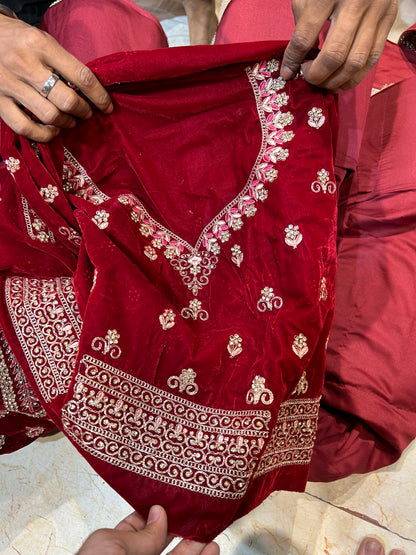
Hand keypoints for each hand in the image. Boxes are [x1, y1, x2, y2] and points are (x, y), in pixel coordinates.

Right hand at [0, 14, 112, 141]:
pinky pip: (24, 127)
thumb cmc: (18, 39)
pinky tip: (52, 130)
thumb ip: (62, 62)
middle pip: (66, 100)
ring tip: (70, 121)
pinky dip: (43, 134)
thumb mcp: (42, 40)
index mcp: (41, 45)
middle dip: (82, 111)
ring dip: (66, 123)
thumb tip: (89, 91)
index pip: (81, 76)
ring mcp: (9, 84)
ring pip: (49, 115)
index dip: (99, 96)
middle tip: (86, 113)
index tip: (107, 106)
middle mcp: (25, 64)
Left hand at [77, 506, 219, 554]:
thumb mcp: (112, 546)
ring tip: (211, 530)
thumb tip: (159, 514)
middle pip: (162, 543)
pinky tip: (212, 549)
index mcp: (113, 548)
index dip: (157, 512)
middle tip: (199, 513)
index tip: (176, 499)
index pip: (139, 526)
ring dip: (196, 545)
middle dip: (182, 527)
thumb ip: (140, 534)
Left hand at [281, 0, 397, 88]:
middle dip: (317, 75)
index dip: (293, 59)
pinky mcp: (388, 19)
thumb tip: (298, 60)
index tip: (287, 73)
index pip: (305, 36)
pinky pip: (372, 58)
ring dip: (336, 81)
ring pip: (355, 62)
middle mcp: (355, 2)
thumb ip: (303, 23)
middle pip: (334, 55)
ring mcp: (376, 11)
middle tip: (308, 77)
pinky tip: (341, 80)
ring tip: (324, 83)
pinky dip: (355, 76)